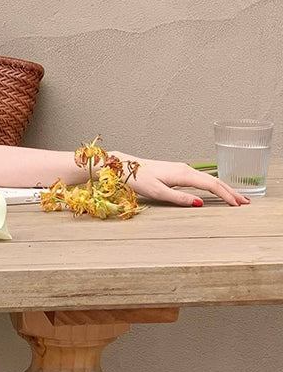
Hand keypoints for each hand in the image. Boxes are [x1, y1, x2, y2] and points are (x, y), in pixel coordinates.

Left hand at [121, 156, 250, 206]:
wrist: (125, 167)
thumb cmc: (138, 179)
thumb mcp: (158, 192)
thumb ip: (179, 198)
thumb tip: (199, 203)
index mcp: (183, 174)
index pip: (211, 185)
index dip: (226, 195)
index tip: (237, 204)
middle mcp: (185, 169)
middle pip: (215, 180)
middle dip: (231, 191)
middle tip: (245, 202)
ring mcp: (182, 169)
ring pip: (209, 179)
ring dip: (224, 188)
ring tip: (236, 198)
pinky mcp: (178, 171)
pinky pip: (202, 178)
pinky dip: (213, 185)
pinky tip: (217, 190)